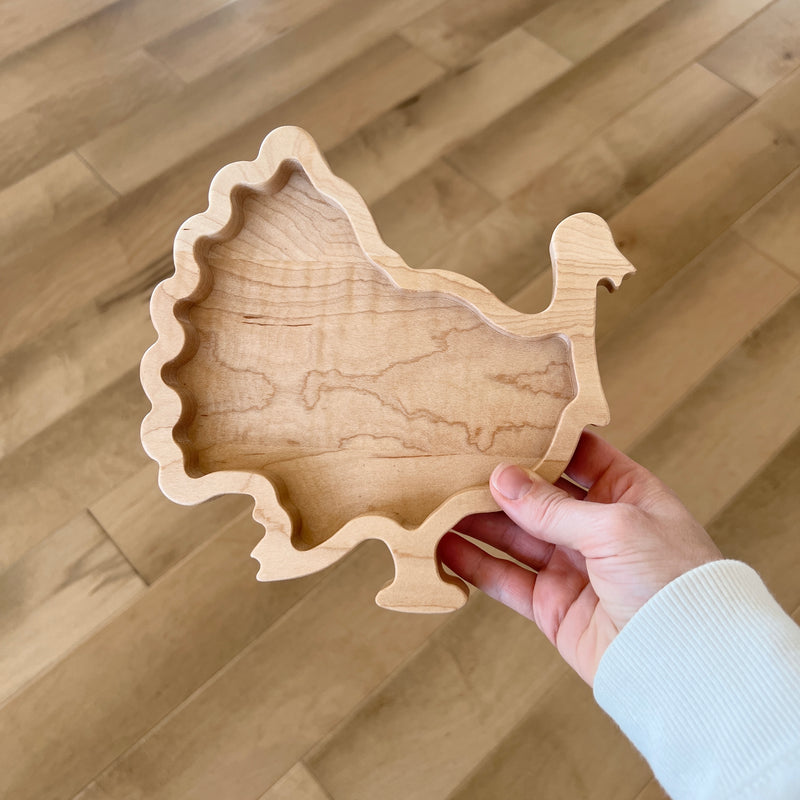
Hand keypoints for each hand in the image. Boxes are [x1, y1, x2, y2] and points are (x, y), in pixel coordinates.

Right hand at [438, 430, 722, 685]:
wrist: (684, 665)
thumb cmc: (673, 583)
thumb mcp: (616, 527)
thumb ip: (552, 506)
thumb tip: (501, 479)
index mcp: (626, 494)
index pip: (578, 455)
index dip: (542, 441)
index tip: (502, 425)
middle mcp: (597, 527)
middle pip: (537, 496)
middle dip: (499, 483)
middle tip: (455, 466)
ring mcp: (573, 566)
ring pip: (514, 535)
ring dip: (477, 521)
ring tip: (438, 503)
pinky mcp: (552, 605)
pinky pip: (506, 578)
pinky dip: (475, 564)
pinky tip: (445, 547)